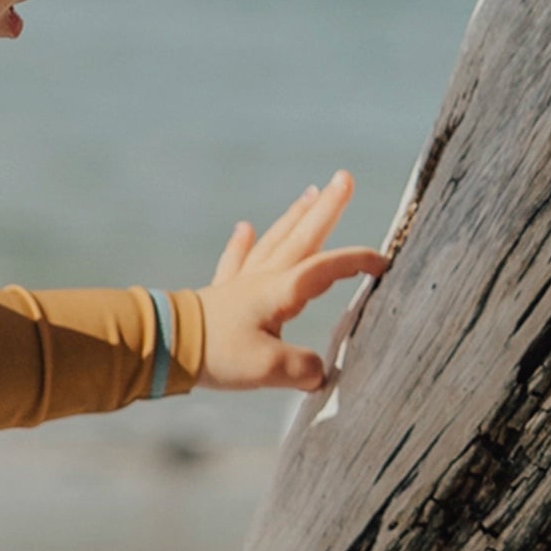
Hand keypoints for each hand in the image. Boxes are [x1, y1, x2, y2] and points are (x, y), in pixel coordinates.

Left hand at [195, 170, 388, 392]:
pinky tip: (246, 227)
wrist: (166, 346)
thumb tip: (320, 373)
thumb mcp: (268, 369)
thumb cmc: (217, 354)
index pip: (327, 268)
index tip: (384, 261)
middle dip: (326, 208)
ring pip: (276, 241)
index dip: (357, 262)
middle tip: (344, 178)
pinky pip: (236, 262)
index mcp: (281, 292)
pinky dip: (242, 244)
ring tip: (311, 192)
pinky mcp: (221, 295)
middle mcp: (265, 279)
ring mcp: (242, 283)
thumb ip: (303, 369)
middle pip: (302, 237)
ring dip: (295, 217)